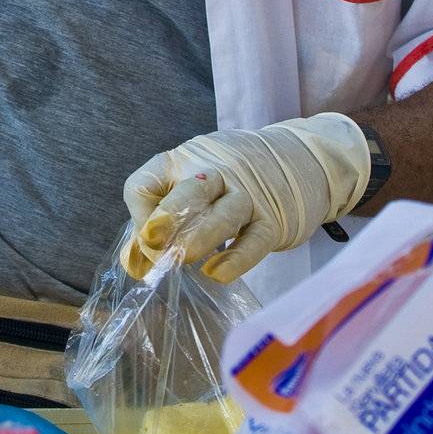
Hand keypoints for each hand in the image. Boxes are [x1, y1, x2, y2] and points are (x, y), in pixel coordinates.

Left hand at [122, 114, 370, 282]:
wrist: (299, 160)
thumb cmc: (231, 180)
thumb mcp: (191, 183)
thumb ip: (159, 220)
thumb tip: (133, 262)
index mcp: (184, 161)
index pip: (148, 181)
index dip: (139, 213)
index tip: (144, 239)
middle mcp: (216, 172)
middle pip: (189, 191)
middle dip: (168, 218)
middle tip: (154, 245)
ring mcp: (248, 195)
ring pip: (224, 214)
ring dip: (200, 239)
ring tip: (181, 259)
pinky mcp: (273, 219)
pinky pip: (255, 240)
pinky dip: (236, 258)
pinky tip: (217, 273)